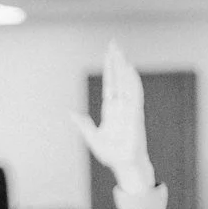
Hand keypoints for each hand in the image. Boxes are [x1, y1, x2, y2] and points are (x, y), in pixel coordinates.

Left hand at [72, 41, 154, 194]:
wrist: (124, 164)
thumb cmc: (111, 154)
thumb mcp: (92, 138)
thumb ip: (83, 125)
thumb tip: (72, 113)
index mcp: (111, 110)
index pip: (110, 84)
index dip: (109, 70)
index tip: (109, 55)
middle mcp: (121, 106)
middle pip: (118, 78)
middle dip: (116, 62)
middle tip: (114, 44)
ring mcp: (129, 108)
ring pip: (126, 82)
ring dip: (123, 68)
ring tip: (120, 52)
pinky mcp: (135, 114)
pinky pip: (135, 94)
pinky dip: (132, 82)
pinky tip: (129, 70)